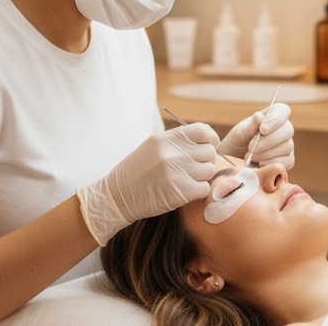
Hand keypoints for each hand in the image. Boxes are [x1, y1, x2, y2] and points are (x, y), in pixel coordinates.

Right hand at [76, 123, 218, 244]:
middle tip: (194, 168)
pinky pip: (204, 188)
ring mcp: (178, 171)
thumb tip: (208, 137)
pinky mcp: (181, 191)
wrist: (117, 196)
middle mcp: (173, 152)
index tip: (210, 146)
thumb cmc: (137, 171)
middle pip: (210, 152)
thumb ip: (178, 141)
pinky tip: (184, 191)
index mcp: (166, 138)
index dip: (211, 139)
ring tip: (185, 180)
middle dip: (205, 160)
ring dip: (201, 177)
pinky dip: (198, 191)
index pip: (203, 130)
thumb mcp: (154, 147)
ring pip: (209, 170)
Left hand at [218, 102, 294, 169]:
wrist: (235, 160)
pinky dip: (271, 163)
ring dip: (266, 153)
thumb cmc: (238, 142)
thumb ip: (250, 125)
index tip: (262, 129)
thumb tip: (259, 116)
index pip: (283, 110)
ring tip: (250, 156)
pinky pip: (287, 161)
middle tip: (251, 148)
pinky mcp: (288, 160)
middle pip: (287, 130)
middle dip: (268, 141)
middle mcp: (283, 129)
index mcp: (273, 116)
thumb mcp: (240, 132)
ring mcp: (287, 145)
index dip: (275, 119)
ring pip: (287, 147)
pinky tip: (259, 164)